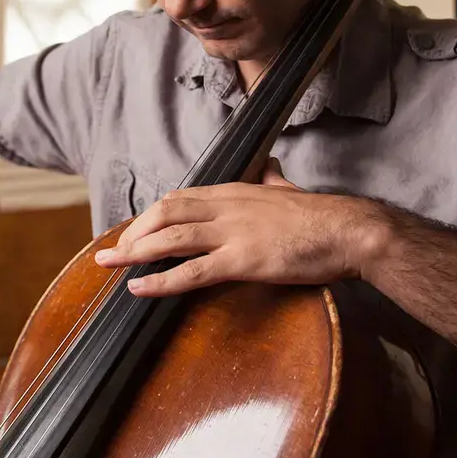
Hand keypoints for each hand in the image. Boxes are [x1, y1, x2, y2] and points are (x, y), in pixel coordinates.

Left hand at [94, 158, 371, 296]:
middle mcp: (225, 207)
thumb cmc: (320, 217)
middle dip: (133, 232)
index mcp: (233, 191)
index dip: (151, 215)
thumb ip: (271, 180)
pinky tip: (138, 287)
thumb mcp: (287, 190)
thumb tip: (270, 170)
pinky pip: (191, 271)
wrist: (348, 230)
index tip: (135, 230)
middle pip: (165, 213)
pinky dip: (159, 280)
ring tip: (109, 264)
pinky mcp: (241, 260)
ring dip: (133, 251)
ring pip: (169, 239)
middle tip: (114, 251)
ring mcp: (231, 233)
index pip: (179, 198)